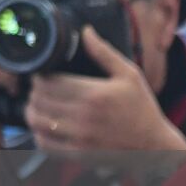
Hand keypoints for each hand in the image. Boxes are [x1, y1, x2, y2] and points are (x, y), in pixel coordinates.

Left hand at [26, 26, 185, 152]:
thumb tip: (86, 31)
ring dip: (31, 110)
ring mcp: (80, 138)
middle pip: (39, 100)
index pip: (49, 82)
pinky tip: (44, 125)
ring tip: (37, 104)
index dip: (39, 77)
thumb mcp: (129, 75)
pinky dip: (37, 133)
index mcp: (94, 94)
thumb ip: (104, 53)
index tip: (41, 75)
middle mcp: (84, 117)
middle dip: (34, 91)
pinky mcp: (78, 154)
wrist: (154, 145)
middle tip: (37, 88)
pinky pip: (44, 144)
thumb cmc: (141, 108)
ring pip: (37, 121)